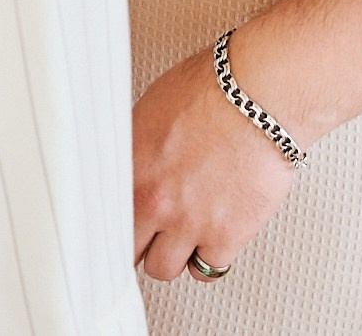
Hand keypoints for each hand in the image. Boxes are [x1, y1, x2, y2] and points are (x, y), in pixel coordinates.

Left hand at [133, 48, 300, 282]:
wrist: (259, 96)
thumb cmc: (213, 90)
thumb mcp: (152, 110)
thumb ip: (137, 149)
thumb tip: (131, 163)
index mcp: (130, 167)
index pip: (103, 216)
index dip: (113, 221)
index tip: (121, 225)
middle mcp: (154, 199)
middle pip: (128, 249)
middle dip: (137, 241)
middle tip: (148, 234)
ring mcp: (188, 222)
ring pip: (162, 268)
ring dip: (171, 254)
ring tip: (182, 237)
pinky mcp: (226, 235)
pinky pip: (207, 269)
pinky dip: (209, 258)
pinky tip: (212, 240)